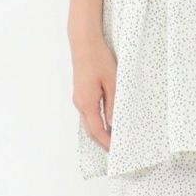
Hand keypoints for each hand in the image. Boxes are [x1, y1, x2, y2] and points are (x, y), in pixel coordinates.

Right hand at [72, 33, 116, 151]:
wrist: (84, 42)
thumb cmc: (99, 59)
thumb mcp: (113, 82)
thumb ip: (114, 105)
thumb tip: (114, 124)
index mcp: (87, 103)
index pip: (98, 131)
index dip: (107, 143)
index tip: (117, 152)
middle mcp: (80, 103)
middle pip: (91, 130)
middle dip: (102, 143)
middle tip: (116, 152)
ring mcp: (78, 99)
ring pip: (88, 123)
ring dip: (99, 133)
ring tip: (113, 140)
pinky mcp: (80, 93)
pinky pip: (88, 115)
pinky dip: (96, 123)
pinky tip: (106, 124)